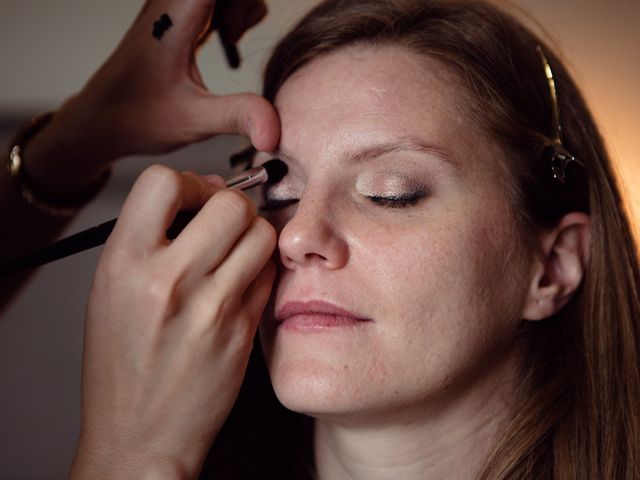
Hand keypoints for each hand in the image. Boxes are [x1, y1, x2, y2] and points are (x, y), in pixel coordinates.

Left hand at [26, 0, 276, 192]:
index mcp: (175, 15)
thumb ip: (239, 116)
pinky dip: (230, 9)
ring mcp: (172, 2)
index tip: (243, 34)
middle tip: (235, 37)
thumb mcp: (194, 120)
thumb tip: (275, 131)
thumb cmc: (138, 117)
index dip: (243, 5)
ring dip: (239, 6)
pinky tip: (225, 37)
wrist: (103, 119)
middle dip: (244, 6)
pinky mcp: (175, 10)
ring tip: (230, 40)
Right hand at [70, 165, 275, 477]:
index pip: (164, 182)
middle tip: (226, 220)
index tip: (193, 197)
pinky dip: (263, 267)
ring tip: (237, 250)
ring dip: (254, 234)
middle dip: (232, 204)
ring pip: (262, 235)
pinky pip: (270, 274)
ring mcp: (212, 308)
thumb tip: (200, 193)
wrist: (140, 433)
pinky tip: (245, 280)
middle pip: (230, 204)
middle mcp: (169, 281)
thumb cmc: (122, 363)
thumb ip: (151, 238)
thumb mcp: (111, 290)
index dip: (187, 182)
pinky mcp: (243, 330)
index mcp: (124, 264)